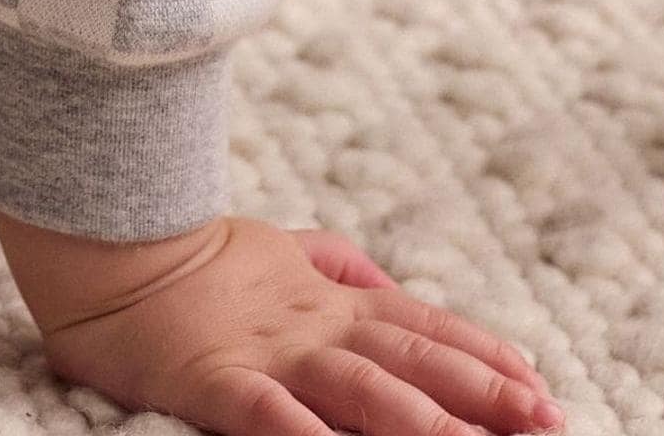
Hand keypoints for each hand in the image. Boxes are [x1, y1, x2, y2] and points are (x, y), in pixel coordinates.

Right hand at [4, 209, 566, 435]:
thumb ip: (342, 267)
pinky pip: (271, 415)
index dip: (484, 355)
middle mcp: (317, 325)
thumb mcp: (286, 250)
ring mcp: (272, 353)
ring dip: (424, 422)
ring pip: (363, 390)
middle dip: (484, 393)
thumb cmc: (199, 258)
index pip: (426, 328)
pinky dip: (306, 435)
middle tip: (548, 421)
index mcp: (333, 300)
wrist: (115, 247)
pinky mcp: (218, 382)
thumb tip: (392, 285)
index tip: (540, 384)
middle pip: (414, 361)